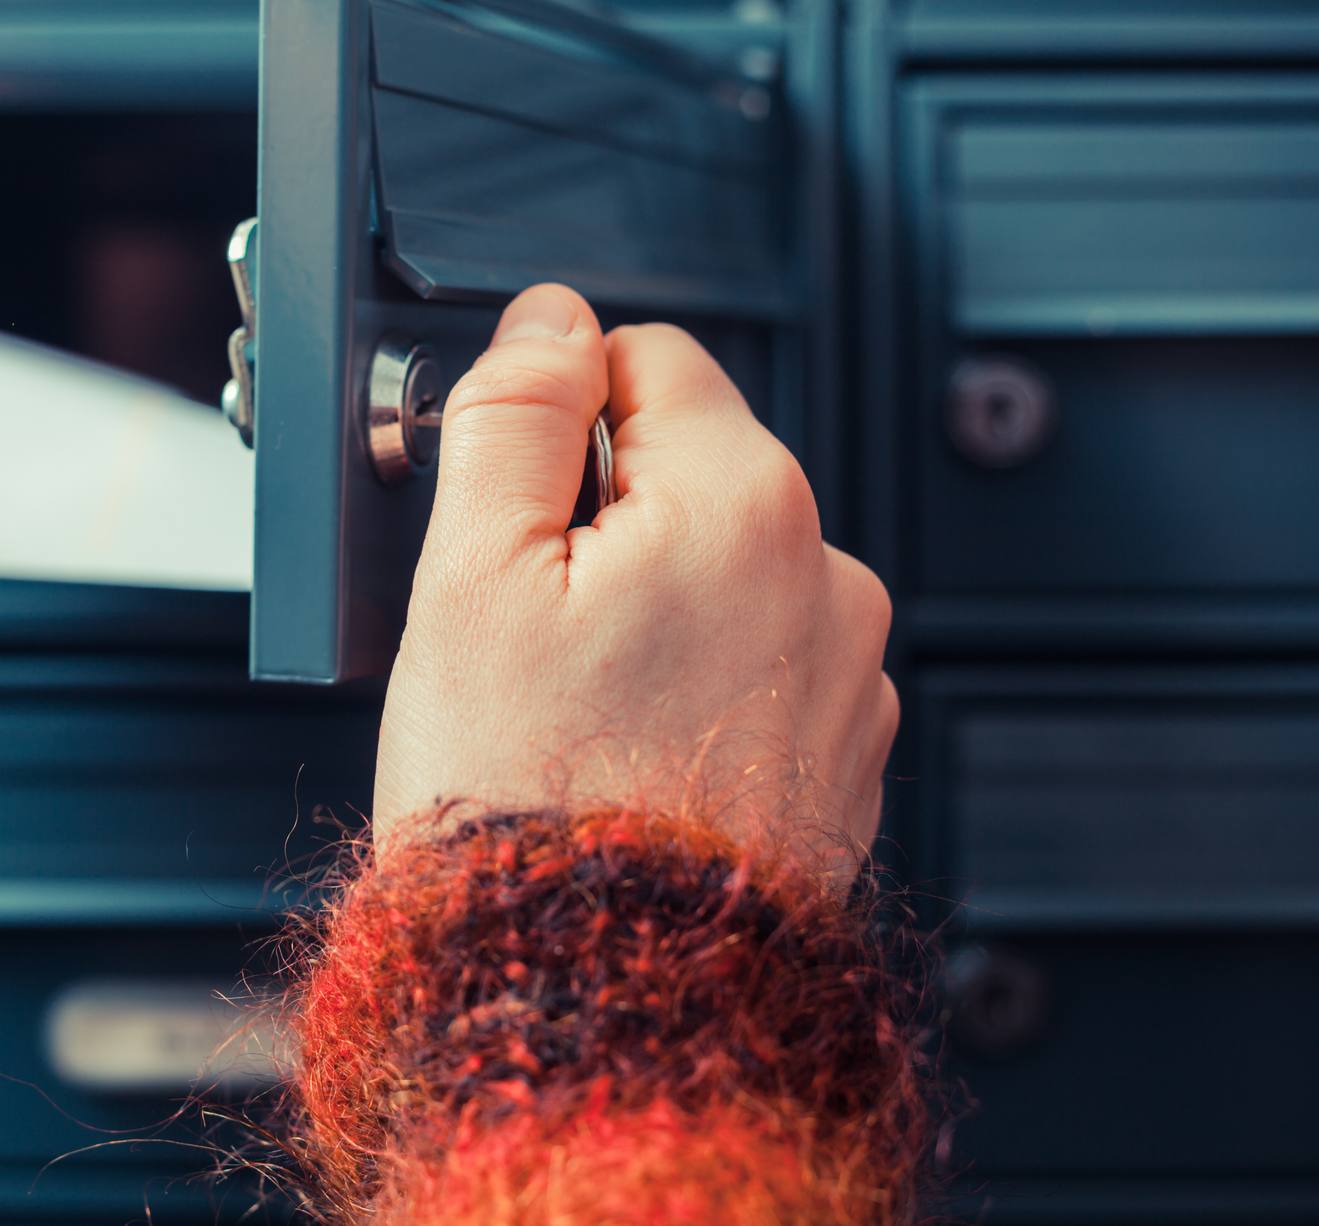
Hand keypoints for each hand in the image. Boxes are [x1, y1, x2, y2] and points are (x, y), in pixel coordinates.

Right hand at [376, 285, 897, 877]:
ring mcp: (847, 675)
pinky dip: (696, 685)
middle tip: (525, 629)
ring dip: (651, 606)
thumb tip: (548, 321)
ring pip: (721, 571)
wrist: (602, 998)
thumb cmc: (528, 804)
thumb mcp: (471, 578)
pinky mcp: (843, 756)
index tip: (510, 505)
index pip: (646, 359)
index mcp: (743, 504)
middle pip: (687, 470)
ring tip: (577, 706)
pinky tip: (629, 749)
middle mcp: (828, 577)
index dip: (554, 417)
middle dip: (600, 520)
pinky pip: (758, 665)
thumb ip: (514, 414)